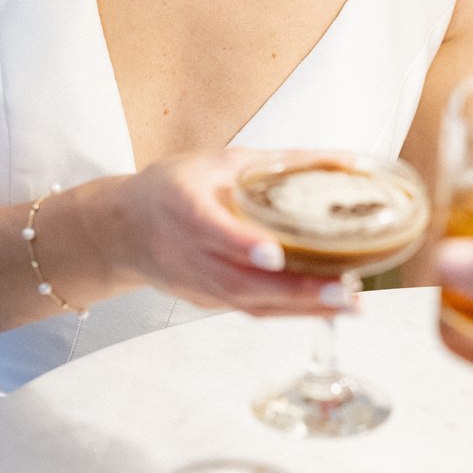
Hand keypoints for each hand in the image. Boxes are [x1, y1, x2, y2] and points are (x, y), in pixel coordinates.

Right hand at [94, 149, 353, 317]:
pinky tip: (327, 306)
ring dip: (302, 308)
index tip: (275, 255)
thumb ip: (282, 163)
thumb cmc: (174, 187)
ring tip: (350, 304)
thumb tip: (348, 161)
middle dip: (294, 290)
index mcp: (182, 207)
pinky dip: (291, 311)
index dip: (242, 245)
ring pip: (248, 303)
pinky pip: (251, 309)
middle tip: (343, 290)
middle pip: (238, 281)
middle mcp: (186, 253)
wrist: (123, 229)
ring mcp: (196, 284)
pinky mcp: (208, 301)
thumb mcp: (221, 161)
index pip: (211, 230)